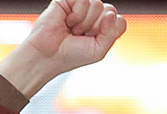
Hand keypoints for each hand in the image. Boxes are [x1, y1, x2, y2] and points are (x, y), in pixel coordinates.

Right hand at [0, 0, 126, 96]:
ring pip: (98, 4)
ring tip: (73, 29)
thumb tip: (111, 14)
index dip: (109, 31)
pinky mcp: (67, 0)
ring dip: (85, 22)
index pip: (119, 20)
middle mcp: (93, 15)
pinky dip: (77, 14)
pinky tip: (68, 21)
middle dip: (96, 27)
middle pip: (110, 10)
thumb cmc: (70, 55)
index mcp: (102, 27)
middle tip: (82, 35)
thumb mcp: (99, 50)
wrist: (47, 56)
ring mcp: (80, 7)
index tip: (94, 40)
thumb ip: (112, 33)